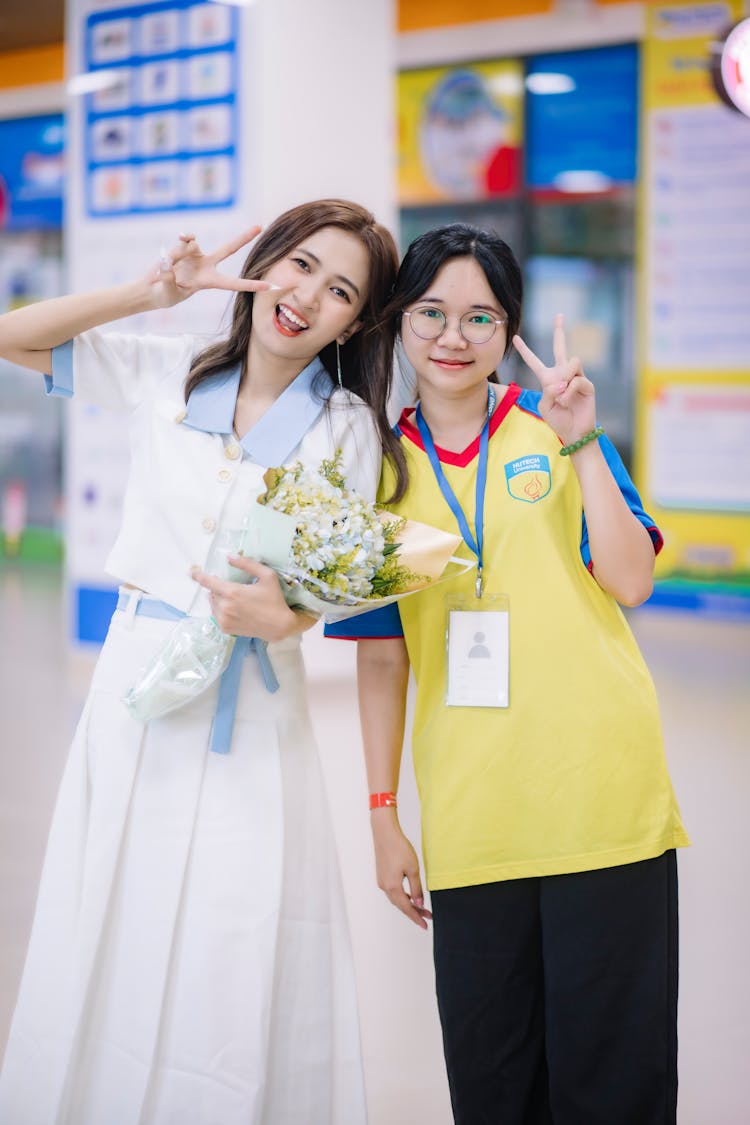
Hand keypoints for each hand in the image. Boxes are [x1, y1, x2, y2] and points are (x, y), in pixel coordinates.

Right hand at [147, 228, 275, 307]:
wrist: (153, 288)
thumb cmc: (163, 295)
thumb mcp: (167, 292)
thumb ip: (168, 278)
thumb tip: (168, 261)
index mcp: (208, 281)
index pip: (233, 283)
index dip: (250, 285)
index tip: (269, 287)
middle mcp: (207, 266)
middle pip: (229, 249)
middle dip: (244, 237)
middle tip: (260, 226)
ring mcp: (196, 255)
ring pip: (192, 245)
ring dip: (176, 255)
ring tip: (165, 268)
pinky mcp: (184, 247)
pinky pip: (185, 238)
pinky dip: (180, 240)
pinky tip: (172, 248)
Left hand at [191, 555, 305, 641]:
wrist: (279, 626)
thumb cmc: (275, 599)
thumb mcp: (267, 576)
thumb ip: (248, 564)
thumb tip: (230, 556)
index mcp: (233, 592)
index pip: (208, 582)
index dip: (198, 576)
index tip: (191, 572)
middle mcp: (225, 607)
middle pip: (212, 592)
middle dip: (219, 588)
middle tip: (234, 589)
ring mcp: (224, 619)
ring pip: (213, 604)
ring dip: (219, 599)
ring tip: (235, 599)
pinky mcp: (225, 629)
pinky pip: (217, 615)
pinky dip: (221, 610)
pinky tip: (235, 610)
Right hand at [371, 812, 431, 929]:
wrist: (385, 833)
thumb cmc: (400, 848)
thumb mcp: (413, 869)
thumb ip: (416, 889)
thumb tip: (419, 904)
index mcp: (392, 887)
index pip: (407, 908)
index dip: (416, 917)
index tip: (425, 926)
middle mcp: (385, 887)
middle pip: (401, 905)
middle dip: (414, 912)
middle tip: (427, 918)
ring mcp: (381, 881)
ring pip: (396, 899)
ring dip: (408, 904)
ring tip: (422, 908)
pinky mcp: (382, 875)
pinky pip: (393, 891)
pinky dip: (402, 896)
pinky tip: (410, 896)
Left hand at [512, 313, 596, 445]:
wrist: (574, 432)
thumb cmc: (558, 420)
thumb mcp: (544, 405)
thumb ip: (547, 391)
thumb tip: (561, 381)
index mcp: (548, 379)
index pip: (534, 361)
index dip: (525, 350)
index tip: (515, 337)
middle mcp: (562, 374)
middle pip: (561, 347)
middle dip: (559, 331)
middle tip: (559, 315)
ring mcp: (576, 377)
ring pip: (571, 362)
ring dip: (564, 379)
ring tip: (562, 396)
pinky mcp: (587, 384)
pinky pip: (577, 380)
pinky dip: (570, 392)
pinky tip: (568, 401)